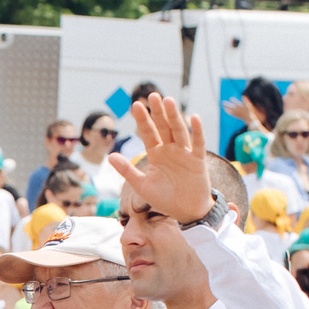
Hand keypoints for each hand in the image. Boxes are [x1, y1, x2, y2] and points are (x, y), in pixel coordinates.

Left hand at [101, 94, 212, 224]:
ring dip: (174, 116)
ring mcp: (184, 153)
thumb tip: (110, 156)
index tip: (135, 105)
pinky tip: (194, 118)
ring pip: (179, 131)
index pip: (148, 133)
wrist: (185, 212)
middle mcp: (170, 150)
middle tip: (152, 95)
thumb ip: (127, 170)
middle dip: (158, 112)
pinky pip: (198, 143)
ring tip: (168, 101)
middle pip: (163, 127)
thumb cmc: (164, 199)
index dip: (142, 120)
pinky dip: (197, 131)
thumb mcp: (142, 185)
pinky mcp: (198, 160)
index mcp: (156, 154)